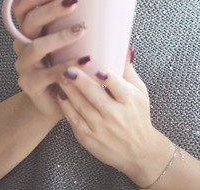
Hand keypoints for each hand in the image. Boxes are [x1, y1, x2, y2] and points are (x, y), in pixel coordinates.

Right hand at [10, 0, 90, 121]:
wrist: (56, 104)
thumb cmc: (67, 68)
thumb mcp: (70, 46)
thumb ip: (80, 28)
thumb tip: (117, 10)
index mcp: (29, 31)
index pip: (21, 8)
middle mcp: (21, 45)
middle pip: (29, 22)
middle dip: (51, 10)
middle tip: (74, 2)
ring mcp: (23, 65)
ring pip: (35, 46)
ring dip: (59, 36)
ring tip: (82, 30)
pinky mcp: (29, 84)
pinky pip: (47, 73)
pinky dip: (67, 65)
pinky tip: (85, 61)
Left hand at [56, 45, 158, 175]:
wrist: (138, 152)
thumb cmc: (138, 116)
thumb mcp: (140, 93)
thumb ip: (129, 70)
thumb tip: (125, 46)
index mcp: (129, 102)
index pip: (119, 88)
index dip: (109, 79)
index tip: (98, 69)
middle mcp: (115, 116)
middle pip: (95, 96)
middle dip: (80, 82)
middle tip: (68, 68)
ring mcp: (100, 127)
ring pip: (81, 107)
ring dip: (69, 90)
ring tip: (59, 75)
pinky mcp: (88, 137)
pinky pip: (74, 119)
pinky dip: (66, 107)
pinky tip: (61, 94)